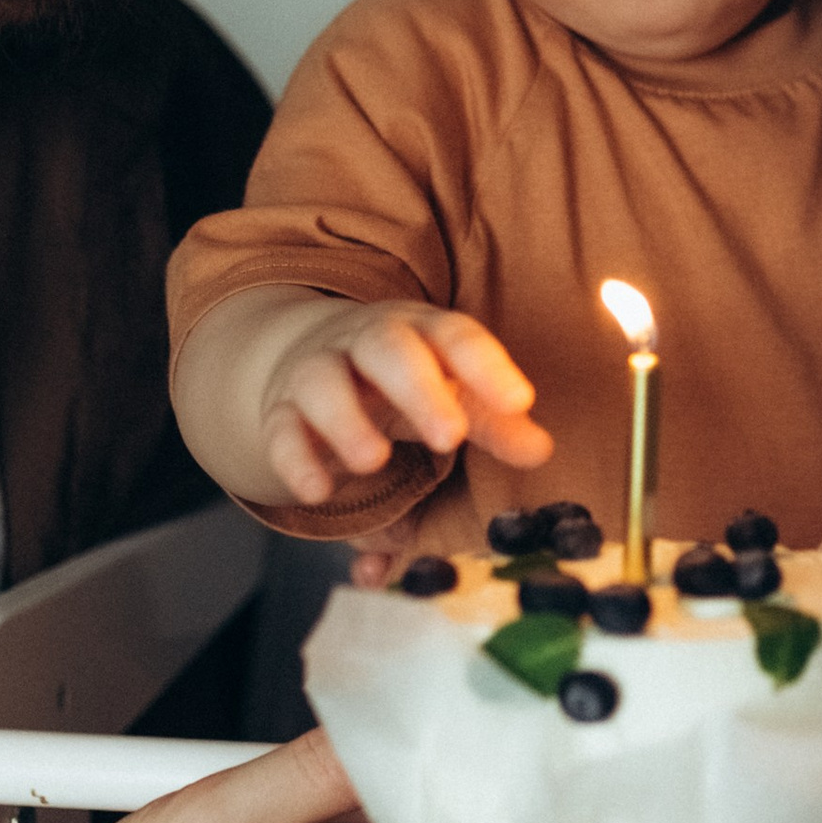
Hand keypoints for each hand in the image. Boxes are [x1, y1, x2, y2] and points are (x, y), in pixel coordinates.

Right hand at [261, 302, 553, 505]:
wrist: (308, 354)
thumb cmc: (400, 381)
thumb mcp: (451, 392)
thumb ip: (495, 423)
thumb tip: (540, 451)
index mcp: (421, 331)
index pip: (456, 336)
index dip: (487, 366)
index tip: (520, 402)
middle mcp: (367, 343)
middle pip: (388, 349)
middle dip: (419, 389)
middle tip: (451, 436)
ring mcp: (318, 372)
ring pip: (324, 383)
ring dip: (346, 421)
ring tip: (373, 463)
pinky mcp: (281, 411)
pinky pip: (281, 429)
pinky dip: (295, 459)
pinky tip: (317, 491)